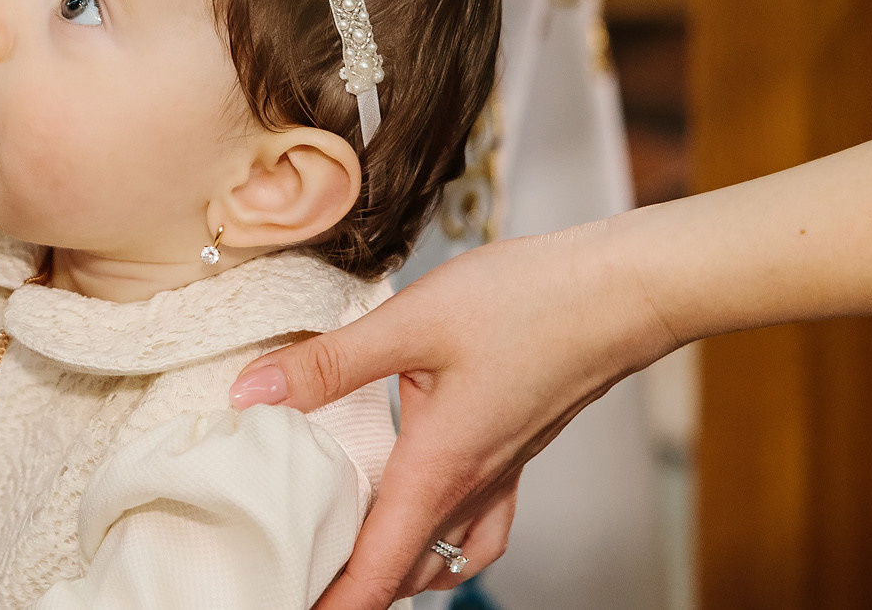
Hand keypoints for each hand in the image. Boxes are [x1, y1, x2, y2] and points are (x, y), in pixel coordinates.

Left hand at [223, 222, 676, 607]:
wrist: (619, 294)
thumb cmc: (528, 302)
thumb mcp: (411, 323)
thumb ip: (330, 362)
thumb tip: (253, 394)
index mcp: (439, 468)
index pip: (378, 569)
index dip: (334, 603)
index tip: (292, 606)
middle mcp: (473, 485)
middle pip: (407, 571)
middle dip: (355, 587)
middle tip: (302, 575)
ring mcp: (501, 472)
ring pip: (446, 553)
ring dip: (399, 568)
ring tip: (352, 562)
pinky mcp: (517, 448)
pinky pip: (481, 524)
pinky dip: (447, 540)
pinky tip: (430, 518)